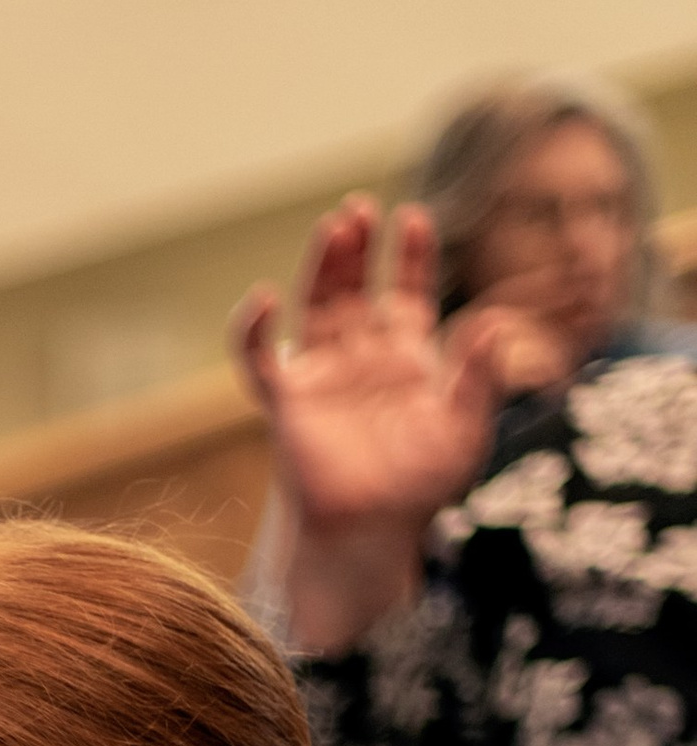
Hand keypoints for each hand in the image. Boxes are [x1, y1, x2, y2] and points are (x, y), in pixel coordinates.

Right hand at [230, 198, 526, 647]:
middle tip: (361, 208)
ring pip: (314, 304)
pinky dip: (252, 327)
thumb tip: (493, 322)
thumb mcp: (465, 430)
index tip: (414, 219)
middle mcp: (361, 357)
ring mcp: (320, 375)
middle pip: (356, 286)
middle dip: (359, 247)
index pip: (409, 291)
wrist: (369, 536)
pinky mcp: (285, 400)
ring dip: (321, 265)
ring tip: (335, 227)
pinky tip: (264, 298)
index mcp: (408, 358)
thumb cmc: (420, 491)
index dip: (410, 254)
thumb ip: (480, 378)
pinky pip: (258, 356)